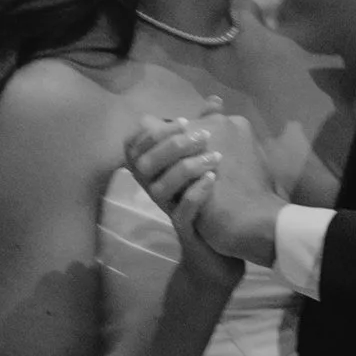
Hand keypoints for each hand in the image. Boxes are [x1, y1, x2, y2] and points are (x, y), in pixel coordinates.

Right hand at [125, 112, 277, 270]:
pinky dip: (197, 193)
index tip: (183, 119)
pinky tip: (213, 180)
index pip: (133, 147)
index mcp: (158, 174)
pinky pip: (182, 212)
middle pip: (144, 163)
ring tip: (215, 159)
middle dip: (172, 144)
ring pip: (161, 186)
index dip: (153, 130)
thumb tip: (213, 100)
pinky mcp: (186, 233)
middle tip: (204, 135)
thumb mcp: (208, 165)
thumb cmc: (214, 205)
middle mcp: (157, 192)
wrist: (222, 255)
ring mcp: (170, 213)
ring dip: (187, 167)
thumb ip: (208, 132)